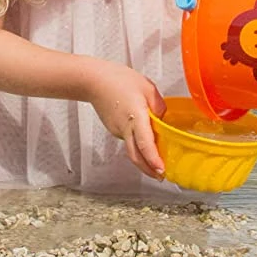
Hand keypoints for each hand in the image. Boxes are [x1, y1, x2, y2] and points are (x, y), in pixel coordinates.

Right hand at [83, 60, 166, 179]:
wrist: (94, 81)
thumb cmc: (119, 80)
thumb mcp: (148, 88)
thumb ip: (159, 105)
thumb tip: (162, 119)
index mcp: (136, 116)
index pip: (144, 142)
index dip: (153, 158)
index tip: (161, 169)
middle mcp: (125, 127)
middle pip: (136, 156)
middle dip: (149, 169)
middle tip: (161, 176)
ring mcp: (118, 130)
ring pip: (132, 149)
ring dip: (144, 158)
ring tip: (157, 161)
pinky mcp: (114, 130)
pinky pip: (128, 140)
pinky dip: (137, 145)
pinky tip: (145, 142)